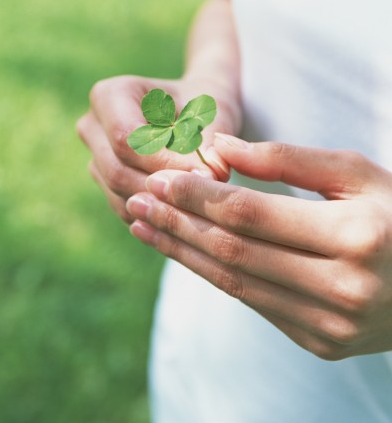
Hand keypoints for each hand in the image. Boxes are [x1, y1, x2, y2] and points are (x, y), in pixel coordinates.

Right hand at [76, 76, 238, 222]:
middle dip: (162, 187)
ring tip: (202, 202)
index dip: (164, 163)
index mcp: (110, 94)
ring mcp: (95, 156)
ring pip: (120, 194)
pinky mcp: (105, 182)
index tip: (207, 175)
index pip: (127, 140)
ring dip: (161, 205)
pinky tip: (188, 210)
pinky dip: (156, 214)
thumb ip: (210, 145)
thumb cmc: (203, 105)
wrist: (195, 110)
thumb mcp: (212, 116)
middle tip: (207, 195)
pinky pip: (125, 208)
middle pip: (118, 171)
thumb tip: (210, 177)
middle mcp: (93, 125)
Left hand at [126, 134, 391, 359]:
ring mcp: (332, 326)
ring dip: (183, 253)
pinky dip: (215, 275)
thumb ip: (286, 157)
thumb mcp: (355, 171)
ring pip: (236, 285)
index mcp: (355, 236)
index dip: (198, 195)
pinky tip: (186, 252)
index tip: (158, 178)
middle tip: (135, 202)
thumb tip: (218, 147)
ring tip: (144, 227)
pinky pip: (255, 305)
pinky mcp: (322, 344)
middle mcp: (344, 289)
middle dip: (178, 224)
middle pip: (235, 252)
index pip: (252, 214)